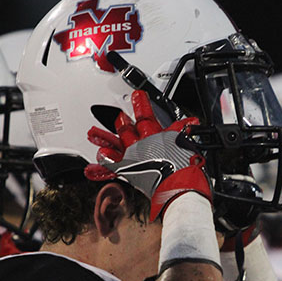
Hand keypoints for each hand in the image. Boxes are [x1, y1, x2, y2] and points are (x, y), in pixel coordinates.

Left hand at [84, 90, 211, 220]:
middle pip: (126, 130)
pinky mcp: (126, 171)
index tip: (138, 95)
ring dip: (103, 139)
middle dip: (121, 122)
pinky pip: (109, 169)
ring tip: (92, 134)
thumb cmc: (183, 166)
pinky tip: (89, 169)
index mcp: (155, 135)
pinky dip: (99, 171)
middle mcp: (141, 145)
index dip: (141, 105)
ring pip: (113, 144)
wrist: (178, 184)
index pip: (146, 116)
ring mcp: (132, 158)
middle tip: (118, 117)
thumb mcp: (185, 143)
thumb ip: (183, 131)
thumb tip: (191, 122)